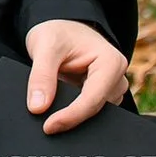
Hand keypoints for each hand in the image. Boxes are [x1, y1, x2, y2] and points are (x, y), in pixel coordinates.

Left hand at [23, 19, 128, 135]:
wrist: (60, 29)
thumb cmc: (57, 32)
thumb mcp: (45, 47)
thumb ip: (41, 76)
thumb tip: (38, 108)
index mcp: (111, 62)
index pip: (92, 99)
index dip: (70, 116)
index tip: (49, 127)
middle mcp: (117, 77)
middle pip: (96, 110)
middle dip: (72, 118)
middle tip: (46, 127)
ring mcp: (112, 88)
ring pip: (95, 114)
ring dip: (74, 117)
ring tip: (50, 119)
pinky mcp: (102, 95)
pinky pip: (91, 112)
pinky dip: (75, 114)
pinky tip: (58, 114)